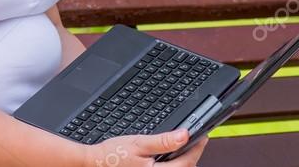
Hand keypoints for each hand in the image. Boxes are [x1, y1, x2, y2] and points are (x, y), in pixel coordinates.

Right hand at [81, 128, 209, 165]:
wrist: (96, 163)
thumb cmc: (113, 155)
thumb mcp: (139, 143)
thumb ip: (163, 141)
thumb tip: (184, 135)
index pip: (188, 162)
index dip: (198, 148)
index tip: (203, 137)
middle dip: (193, 155)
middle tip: (196, 140)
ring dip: (183, 161)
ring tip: (184, 146)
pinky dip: (173, 165)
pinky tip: (169, 157)